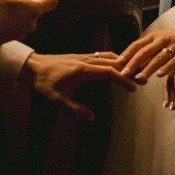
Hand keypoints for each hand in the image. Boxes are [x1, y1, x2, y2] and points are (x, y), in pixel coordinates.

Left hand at [28, 52, 144, 123]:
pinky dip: (114, 60)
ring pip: (109, 57)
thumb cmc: (43, 83)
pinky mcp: (81, 56)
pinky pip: (102, 56)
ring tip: (134, 71)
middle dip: (128, 70)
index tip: (134, 87)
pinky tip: (117, 65)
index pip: (109, 72)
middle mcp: (86, 60)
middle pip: (113, 63)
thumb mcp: (56, 100)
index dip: (123, 79)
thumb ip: (74, 109)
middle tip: (143, 79)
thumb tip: (92, 118)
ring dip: (123, 64)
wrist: (31, 66)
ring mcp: (84, 56)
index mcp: (82, 70)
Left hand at [116, 21, 174, 110]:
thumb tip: (132, 60)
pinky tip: (159, 76)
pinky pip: (173, 62)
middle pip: (144, 52)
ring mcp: (174, 46)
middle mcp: (163, 40)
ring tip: (138, 79)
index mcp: (156, 36)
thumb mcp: (163, 40)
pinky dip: (166, 68)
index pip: (137, 44)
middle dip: (133, 63)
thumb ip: (150, 50)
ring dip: (147, 69)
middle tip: (123, 73)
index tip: (116, 63)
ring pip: (157, 58)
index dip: (127, 53)